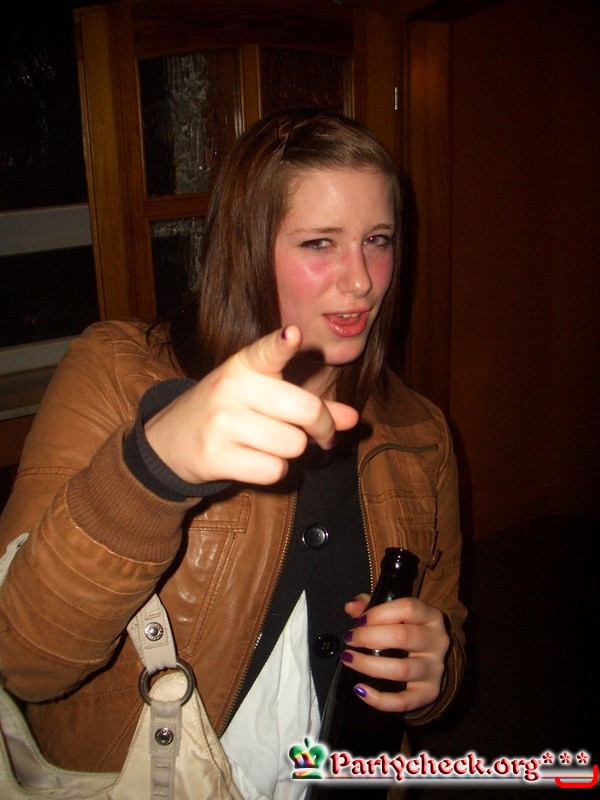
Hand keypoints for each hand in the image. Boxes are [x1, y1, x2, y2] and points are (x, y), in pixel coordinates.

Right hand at [144, 325, 358, 485]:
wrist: (170, 440)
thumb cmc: (228, 412)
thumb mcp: (263, 395)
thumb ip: (309, 403)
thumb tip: (352, 419)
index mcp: (244, 364)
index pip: (267, 351)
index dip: (282, 344)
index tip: (293, 335)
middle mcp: (231, 387)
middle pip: (305, 411)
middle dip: (322, 428)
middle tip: (321, 435)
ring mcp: (221, 422)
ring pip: (293, 445)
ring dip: (291, 452)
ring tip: (269, 444)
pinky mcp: (215, 455)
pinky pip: (274, 470)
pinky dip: (273, 471)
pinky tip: (254, 460)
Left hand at [341, 594, 450, 712]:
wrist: (430, 660)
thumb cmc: (407, 631)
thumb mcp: (395, 613)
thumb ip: (370, 605)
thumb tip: (351, 606)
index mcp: (431, 616)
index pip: (407, 608)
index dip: (378, 613)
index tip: (358, 621)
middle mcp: (437, 642)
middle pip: (402, 636)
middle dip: (368, 637)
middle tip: (349, 640)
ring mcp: (435, 669)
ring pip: (401, 669)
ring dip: (368, 665)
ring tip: (349, 659)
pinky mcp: (429, 694)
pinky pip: (404, 701)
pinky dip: (380, 699)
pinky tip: (361, 690)